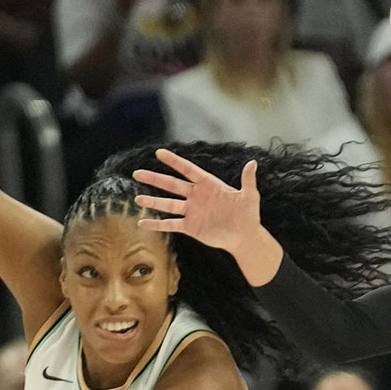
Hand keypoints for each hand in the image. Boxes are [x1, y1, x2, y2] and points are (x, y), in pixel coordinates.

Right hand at [133, 150, 264, 255]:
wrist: (244, 236)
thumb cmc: (248, 214)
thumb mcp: (249, 196)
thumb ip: (248, 180)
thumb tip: (252, 163)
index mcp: (209, 185)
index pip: (188, 170)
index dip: (174, 162)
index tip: (159, 153)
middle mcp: (196, 196)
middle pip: (172, 185)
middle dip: (155, 178)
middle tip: (138, 172)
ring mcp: (192, 211)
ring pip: (168, 204)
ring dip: (153, 201)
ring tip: (138, 198)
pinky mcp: (190, 227)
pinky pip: (170, 224)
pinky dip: (157, 224)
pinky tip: (143, 222)